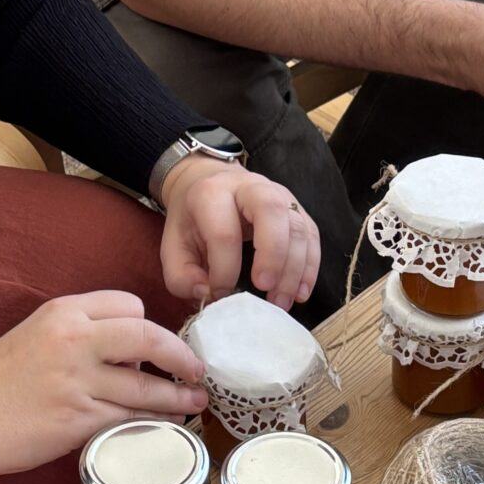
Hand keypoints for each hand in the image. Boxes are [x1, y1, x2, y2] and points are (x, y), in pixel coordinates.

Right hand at [0, 291, 207, 480]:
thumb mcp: (37, 335)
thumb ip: (81, 335)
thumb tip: (130, 353)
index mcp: (63, 311)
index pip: (129, 304)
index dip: (151, 326)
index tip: (161, 347)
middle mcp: (73, 339)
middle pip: (148, 336)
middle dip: (180, 355)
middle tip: (197, 370)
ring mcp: (75, 380)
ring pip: (145, 385)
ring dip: (177, 397)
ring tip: (194, 404)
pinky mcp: (75, 420)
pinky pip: (128, 418)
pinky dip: (152, 422)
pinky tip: (164, 425)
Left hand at [158, 156, 319, 310]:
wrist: (208, 181)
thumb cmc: (192, 219)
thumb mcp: (171, 246)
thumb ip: (181, 276)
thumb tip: (208, 295)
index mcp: (212, 193)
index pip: (223, 232)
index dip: (224, 270)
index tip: (220, 294)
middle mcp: (249, 187)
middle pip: (271, 210)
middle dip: (272, 255)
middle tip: (265, 289)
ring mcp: (279, 194)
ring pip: (298, 225)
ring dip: (294, 268)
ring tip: (282, 302)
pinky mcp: (297, 208)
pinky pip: (312, 235)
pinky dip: (310, 266)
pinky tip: (300, 292)